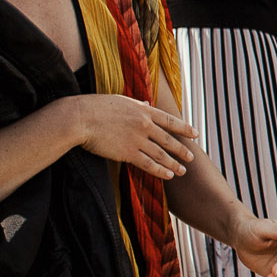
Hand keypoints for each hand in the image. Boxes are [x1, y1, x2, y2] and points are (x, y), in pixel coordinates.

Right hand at [72, 94, 197, 179]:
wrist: (81, 118)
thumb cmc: (96, 107)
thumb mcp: (121, 101)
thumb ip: (137, 105)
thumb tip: (147, 104)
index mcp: (144, 111)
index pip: (170, 121)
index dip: (185, 129)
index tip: (195, 134)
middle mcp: (145, 125)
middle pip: (169, 139)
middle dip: (182, 150)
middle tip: (192, 157)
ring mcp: (138, 139)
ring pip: (162, 154)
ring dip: (174, 163)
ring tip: (182, 171)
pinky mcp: (128, 153)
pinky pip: (148, 164)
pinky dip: (160, 170)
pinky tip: (168, 175)